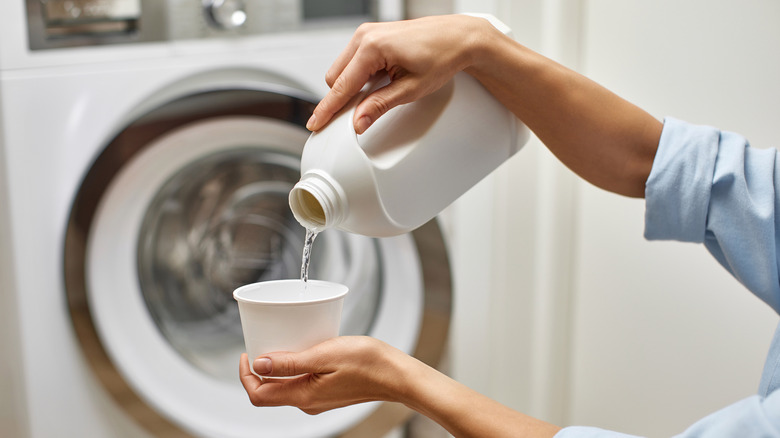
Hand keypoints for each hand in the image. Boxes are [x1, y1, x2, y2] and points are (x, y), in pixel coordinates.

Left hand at [239, 335, 560, 436]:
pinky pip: (300, 383)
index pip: (258, 394)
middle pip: (269, 392)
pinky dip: (294, 367)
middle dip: (258, 368)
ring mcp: (318, 400)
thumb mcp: (324, 354)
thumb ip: (290, 362)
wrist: (398, 375)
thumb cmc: (369, 362)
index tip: (247, 350)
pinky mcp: (327, 393)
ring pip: (284, 387)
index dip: (244, 374)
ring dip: (277, 366)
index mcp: (303, 396)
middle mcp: (307, 403)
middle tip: (263, 341)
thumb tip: (258, 364)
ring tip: (283, 340)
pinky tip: (304, 348)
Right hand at [306, 14, 501, 133]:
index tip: (316, 123)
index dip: (328, 109)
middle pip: (335, 78)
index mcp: (372, 47)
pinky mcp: (371, 35)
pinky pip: (353, 61)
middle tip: (362, 114)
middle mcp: (365, 36)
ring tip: (382, 91)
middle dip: (343, 98)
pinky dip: (360, 76)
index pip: (341, 86)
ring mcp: (366, 33)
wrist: (458, 38)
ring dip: (353, 86)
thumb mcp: (411, 89)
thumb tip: (359, 122)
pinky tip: (380, 81)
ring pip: (342, 70)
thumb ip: (379, 106)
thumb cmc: (442, 56)